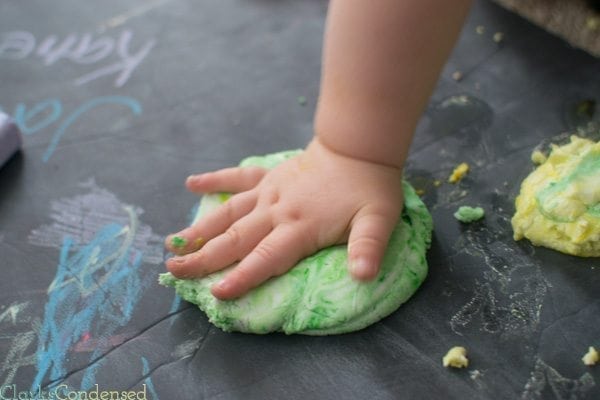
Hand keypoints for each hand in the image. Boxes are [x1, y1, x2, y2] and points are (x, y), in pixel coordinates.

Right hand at [164, 138, 403, 299]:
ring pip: (228, 213)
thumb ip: (368, 248)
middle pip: (236, 239)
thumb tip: (363, 276)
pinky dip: (215, 180)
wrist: (360, 146)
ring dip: (200, 229)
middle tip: (173, 271)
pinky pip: (237, 177)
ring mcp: (270, 191)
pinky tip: (192, 183)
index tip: (216, 293)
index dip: (242, 277)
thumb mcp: (379, 220)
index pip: (267, 257)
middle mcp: (277, 210)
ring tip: (173, 244)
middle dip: (204, 258)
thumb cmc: (371, 187)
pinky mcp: (270, 177)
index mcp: (301, 226)